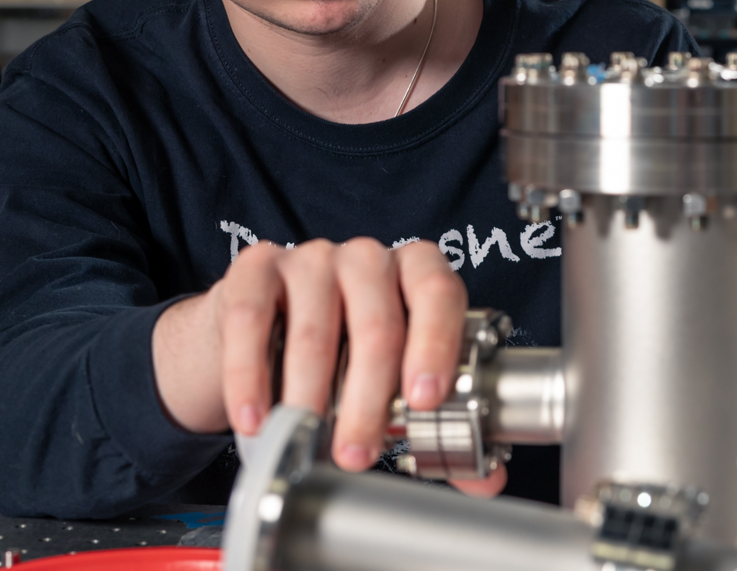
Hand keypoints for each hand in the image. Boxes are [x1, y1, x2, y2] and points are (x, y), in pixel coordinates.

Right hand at [153, 238, 476, 474]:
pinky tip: (255, 417)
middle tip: (358, 453)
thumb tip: (486, 480)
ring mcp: (310, 257)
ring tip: (305, 440)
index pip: (439, 293)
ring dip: (310, 397)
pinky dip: (251, 377)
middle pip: (378, 323)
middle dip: (369, 399)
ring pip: (315, 329)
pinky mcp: (255, 269)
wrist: (260, 328)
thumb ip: (440, 423)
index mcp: (416, 272)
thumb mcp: (391, 377)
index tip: (424, 400)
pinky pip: (251, 320)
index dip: (436, 344)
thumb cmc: (342, 351)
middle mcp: (368, 258)